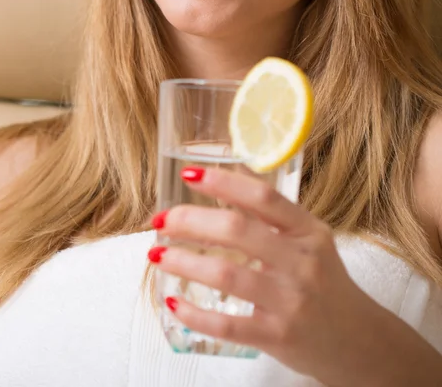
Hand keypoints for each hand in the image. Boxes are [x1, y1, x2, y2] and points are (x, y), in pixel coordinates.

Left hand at [149, 166, 394, 386]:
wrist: (361, 343)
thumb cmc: (325, 282)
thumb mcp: (310, 241)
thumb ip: (274, 215)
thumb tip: (225, 179)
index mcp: (308, 232)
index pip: (262, 197)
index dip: (223, 182)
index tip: (188, 174)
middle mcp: (301, 262)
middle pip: (237, 230)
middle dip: (190, 221)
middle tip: (161, 220)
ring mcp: (290, 301)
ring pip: (227, 274)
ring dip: (183, 262)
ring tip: (157, 254)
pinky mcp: (278, 336)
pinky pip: (227, 325)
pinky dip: (195, 314)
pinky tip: (173, 303)